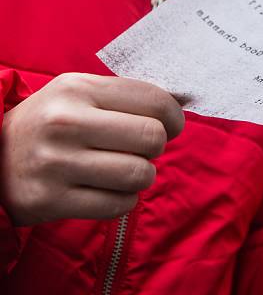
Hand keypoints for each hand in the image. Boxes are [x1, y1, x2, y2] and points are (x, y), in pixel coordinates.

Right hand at [0, 73, 184, 225]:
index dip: (174, 116)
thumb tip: (180, 104)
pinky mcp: (51, 200)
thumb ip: (124, 96)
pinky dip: (123, 199)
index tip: (173, 124)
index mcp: (79, 88)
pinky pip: (118, 205)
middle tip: (143, 149)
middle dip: (157, 147)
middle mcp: (67, 122)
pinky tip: (107, 189)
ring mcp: (57, 163)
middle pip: (152, 137)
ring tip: (124, 169)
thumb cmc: (50, 121)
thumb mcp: (78, 93)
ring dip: (141, 176)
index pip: (153, 100)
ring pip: (138, 174)